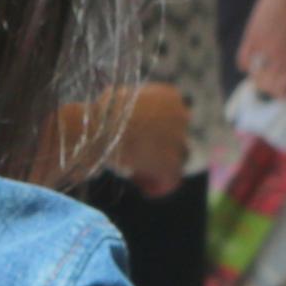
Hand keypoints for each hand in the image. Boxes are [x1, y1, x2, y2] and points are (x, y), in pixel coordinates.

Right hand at [113, 82, 195, 196]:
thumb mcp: (120, 97)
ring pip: (177, 158)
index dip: (161, 128)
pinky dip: (160, 186)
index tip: (144, 138)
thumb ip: (132, 106)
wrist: (104, 129)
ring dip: (162, 166)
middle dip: (163, 147)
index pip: (175, 115)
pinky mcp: (173, 164)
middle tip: (143, 157)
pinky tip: (146, 189)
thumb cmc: (104, 112)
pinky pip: (171, 180)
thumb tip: (122, 114)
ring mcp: (179, 140)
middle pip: (177, 136)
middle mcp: (181, 115)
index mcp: (170, 96)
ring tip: (142, 174)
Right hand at [237, 0, 285, 99]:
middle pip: (267, 87)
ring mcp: (263, 49)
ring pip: (254, 76)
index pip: (284, 92)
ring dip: (259, 77)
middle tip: (275, 82)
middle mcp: (279, 59)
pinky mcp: (252, 37)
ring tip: (264, 72)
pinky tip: (253, 60)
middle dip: (272, 87)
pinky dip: (247, 64)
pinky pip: (243, 60)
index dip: (285, 94)